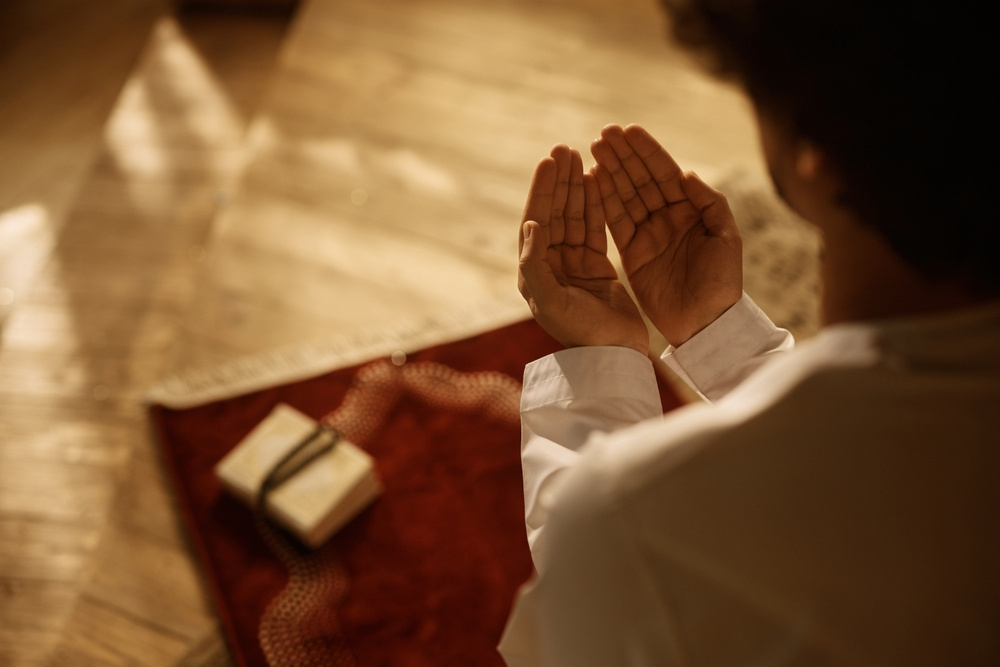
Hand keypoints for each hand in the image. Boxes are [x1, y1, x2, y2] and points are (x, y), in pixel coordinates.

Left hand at [518, 144, 647, 353]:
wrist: (614, 355)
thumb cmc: (581, 333)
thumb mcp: (552, 302)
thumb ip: (535, 265)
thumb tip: (530, 225)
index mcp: (533, 272)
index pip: (536, 221)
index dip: (542, 190)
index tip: (550, 161)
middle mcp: (549, 265)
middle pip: (553, 213)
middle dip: (558, 181)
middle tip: (564, 149)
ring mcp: (572, 265)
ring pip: (573, 217)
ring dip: (575, 188)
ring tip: (579, 156)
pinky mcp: (595, 267)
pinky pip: (593, 228)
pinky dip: (595, 204)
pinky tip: (596, 181)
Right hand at [591, 124, 741, 346]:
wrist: (706, 323)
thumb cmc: (723, 283)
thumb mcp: (727, 240)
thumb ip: (710, 204)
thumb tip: (686, 175)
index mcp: (692, 211)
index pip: (665, 173)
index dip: (647, 152)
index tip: (628, 131)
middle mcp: (668, 218)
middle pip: (641, 179)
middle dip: (623, 156)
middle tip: (603, 134)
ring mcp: (649, 235)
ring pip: (625, 196)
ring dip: (610, 172)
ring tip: (593, 150)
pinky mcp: (632, 255)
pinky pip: (615, 222)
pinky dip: (603, 202)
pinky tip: (592, 181)